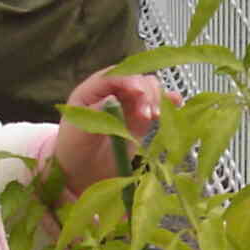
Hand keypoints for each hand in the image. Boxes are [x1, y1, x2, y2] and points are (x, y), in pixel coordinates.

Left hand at [52, 70, 177, 195]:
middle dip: (145, 93)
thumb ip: (95, 114)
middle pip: (137, 80)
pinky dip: (167, 104)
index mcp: (93, 90)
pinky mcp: (141, 121)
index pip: (114, 76)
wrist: (81, 173)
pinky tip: (175, 104)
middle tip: (147, 114)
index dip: (129, 80)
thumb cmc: (73, 150)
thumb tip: (113, 98)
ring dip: (156, 99)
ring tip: (155, 117)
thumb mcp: (78, 132)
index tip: (138, 92)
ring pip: (150, 90)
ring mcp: (129, 106)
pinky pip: (156, 107)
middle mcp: (114, 93)